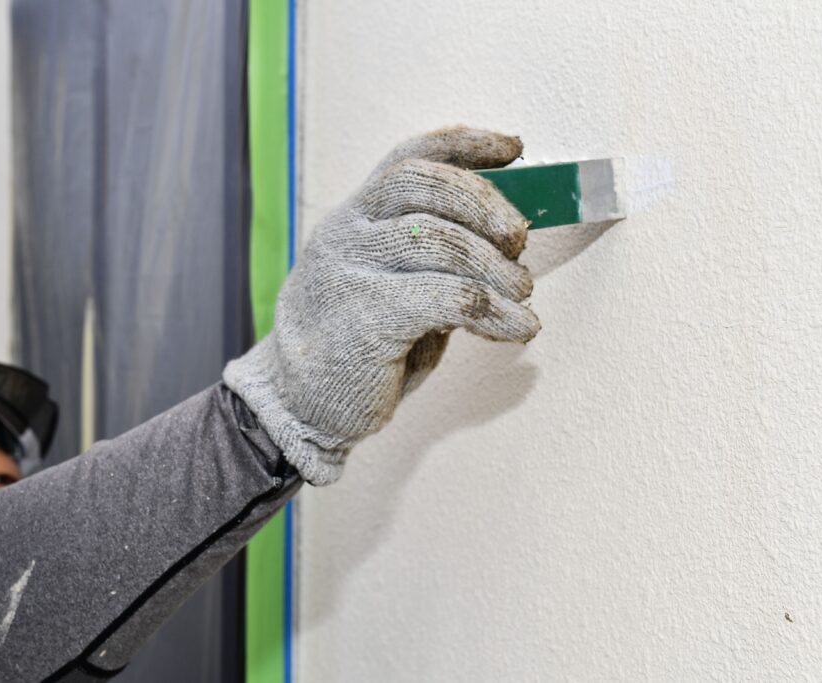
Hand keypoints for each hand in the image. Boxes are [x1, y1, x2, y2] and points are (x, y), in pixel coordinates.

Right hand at [223, 126, 538, 483]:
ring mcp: (350, 273)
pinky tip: (518, 327)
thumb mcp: (388, 282)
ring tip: (521, 293)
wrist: (299, 402)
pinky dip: (496, 312)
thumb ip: (430, 255)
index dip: (465, 145)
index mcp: (353, 216)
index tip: (513, 148)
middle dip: (486, 204)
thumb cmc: (357, 341)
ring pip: (443, 243)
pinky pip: (449, 299)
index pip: (408, 157)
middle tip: (519, 240)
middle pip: (424, 185)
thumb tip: (506, 238)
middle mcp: (346, 233)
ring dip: (498, 268)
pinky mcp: (367, 319)